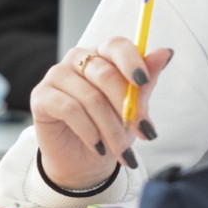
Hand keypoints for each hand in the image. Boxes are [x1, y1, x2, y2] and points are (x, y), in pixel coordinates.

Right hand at [30, 38, 173, 190]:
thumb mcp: (134, 108)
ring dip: (111, 129)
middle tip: (142, 132)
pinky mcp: (41, 96)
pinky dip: (88, 131)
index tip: (143, 82)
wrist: (84, 162)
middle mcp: (78, 59)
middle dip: (128, 108)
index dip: (131, 61)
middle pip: (105, 74)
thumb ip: (145, 82)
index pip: (116, 46)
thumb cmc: (110, 128)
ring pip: (90, 98)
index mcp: (103, 54)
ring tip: (122, 150)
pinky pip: (69, 109)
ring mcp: (57, 75)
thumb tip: (166, 53)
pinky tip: (97, 146)